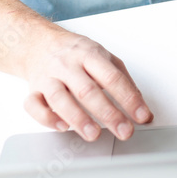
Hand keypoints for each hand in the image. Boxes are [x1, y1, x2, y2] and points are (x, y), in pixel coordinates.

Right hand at [22, 27, 152, 140]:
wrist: (40, 43)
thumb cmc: (76, 53)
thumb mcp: (104, 57)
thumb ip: (124, 80)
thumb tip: (143, 108)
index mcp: (90, 54)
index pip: (112, 77)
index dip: (129, 98)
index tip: (142, 116)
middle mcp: (68, 65)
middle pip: (88, 90)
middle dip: (108, 113)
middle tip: (123, 130)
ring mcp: (49, 77)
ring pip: (60, 98)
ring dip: (78, 118)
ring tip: (93, 133)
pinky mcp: (33, 90)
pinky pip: (34, 105)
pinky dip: (47, 118)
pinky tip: (62, 126)